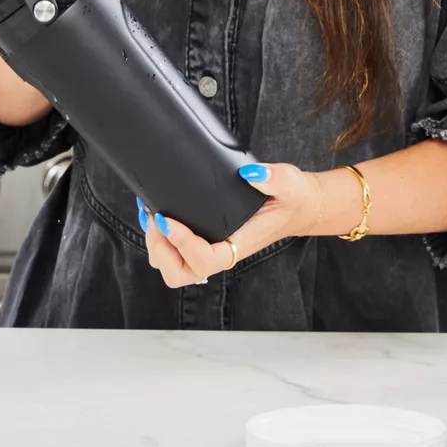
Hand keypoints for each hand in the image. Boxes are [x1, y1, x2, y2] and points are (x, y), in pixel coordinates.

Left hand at [141, 163, 327, 287]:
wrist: (295, 207)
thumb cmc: (290, 199)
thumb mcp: (288, 183)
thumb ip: (274, 178)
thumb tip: (250, 173)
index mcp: (239, 246)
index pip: (205, 260)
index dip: (181, 244)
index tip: (167, 218)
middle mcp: (222, 253)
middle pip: (179, 273)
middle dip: (161, 250)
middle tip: (156, 218)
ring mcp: (211, 250)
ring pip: (172, 267)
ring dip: (156, 246)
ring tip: (152, 215)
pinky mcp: (204, 242)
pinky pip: (173, 253)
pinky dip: (159, 239)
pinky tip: (157, 215)